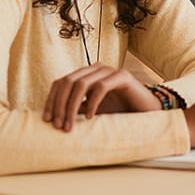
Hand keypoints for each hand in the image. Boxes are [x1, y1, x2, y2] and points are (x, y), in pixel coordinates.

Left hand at [43, 65, 159, 131]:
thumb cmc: (120, 111)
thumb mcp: (92, 110)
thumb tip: (54, 117)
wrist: (147, 111)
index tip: (47, 120)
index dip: (51, 100)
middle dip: (59, 105)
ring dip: (72, 106)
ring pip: (81, 84)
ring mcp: (110, 70)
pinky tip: (91, 118)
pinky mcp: (123, 76)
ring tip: (70, 126)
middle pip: (67, 81)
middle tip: (58, 126)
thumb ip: (77, 108)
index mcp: (87, 74)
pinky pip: (101, 87)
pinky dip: (92, 103)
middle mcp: (96, 69)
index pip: (61, 82)